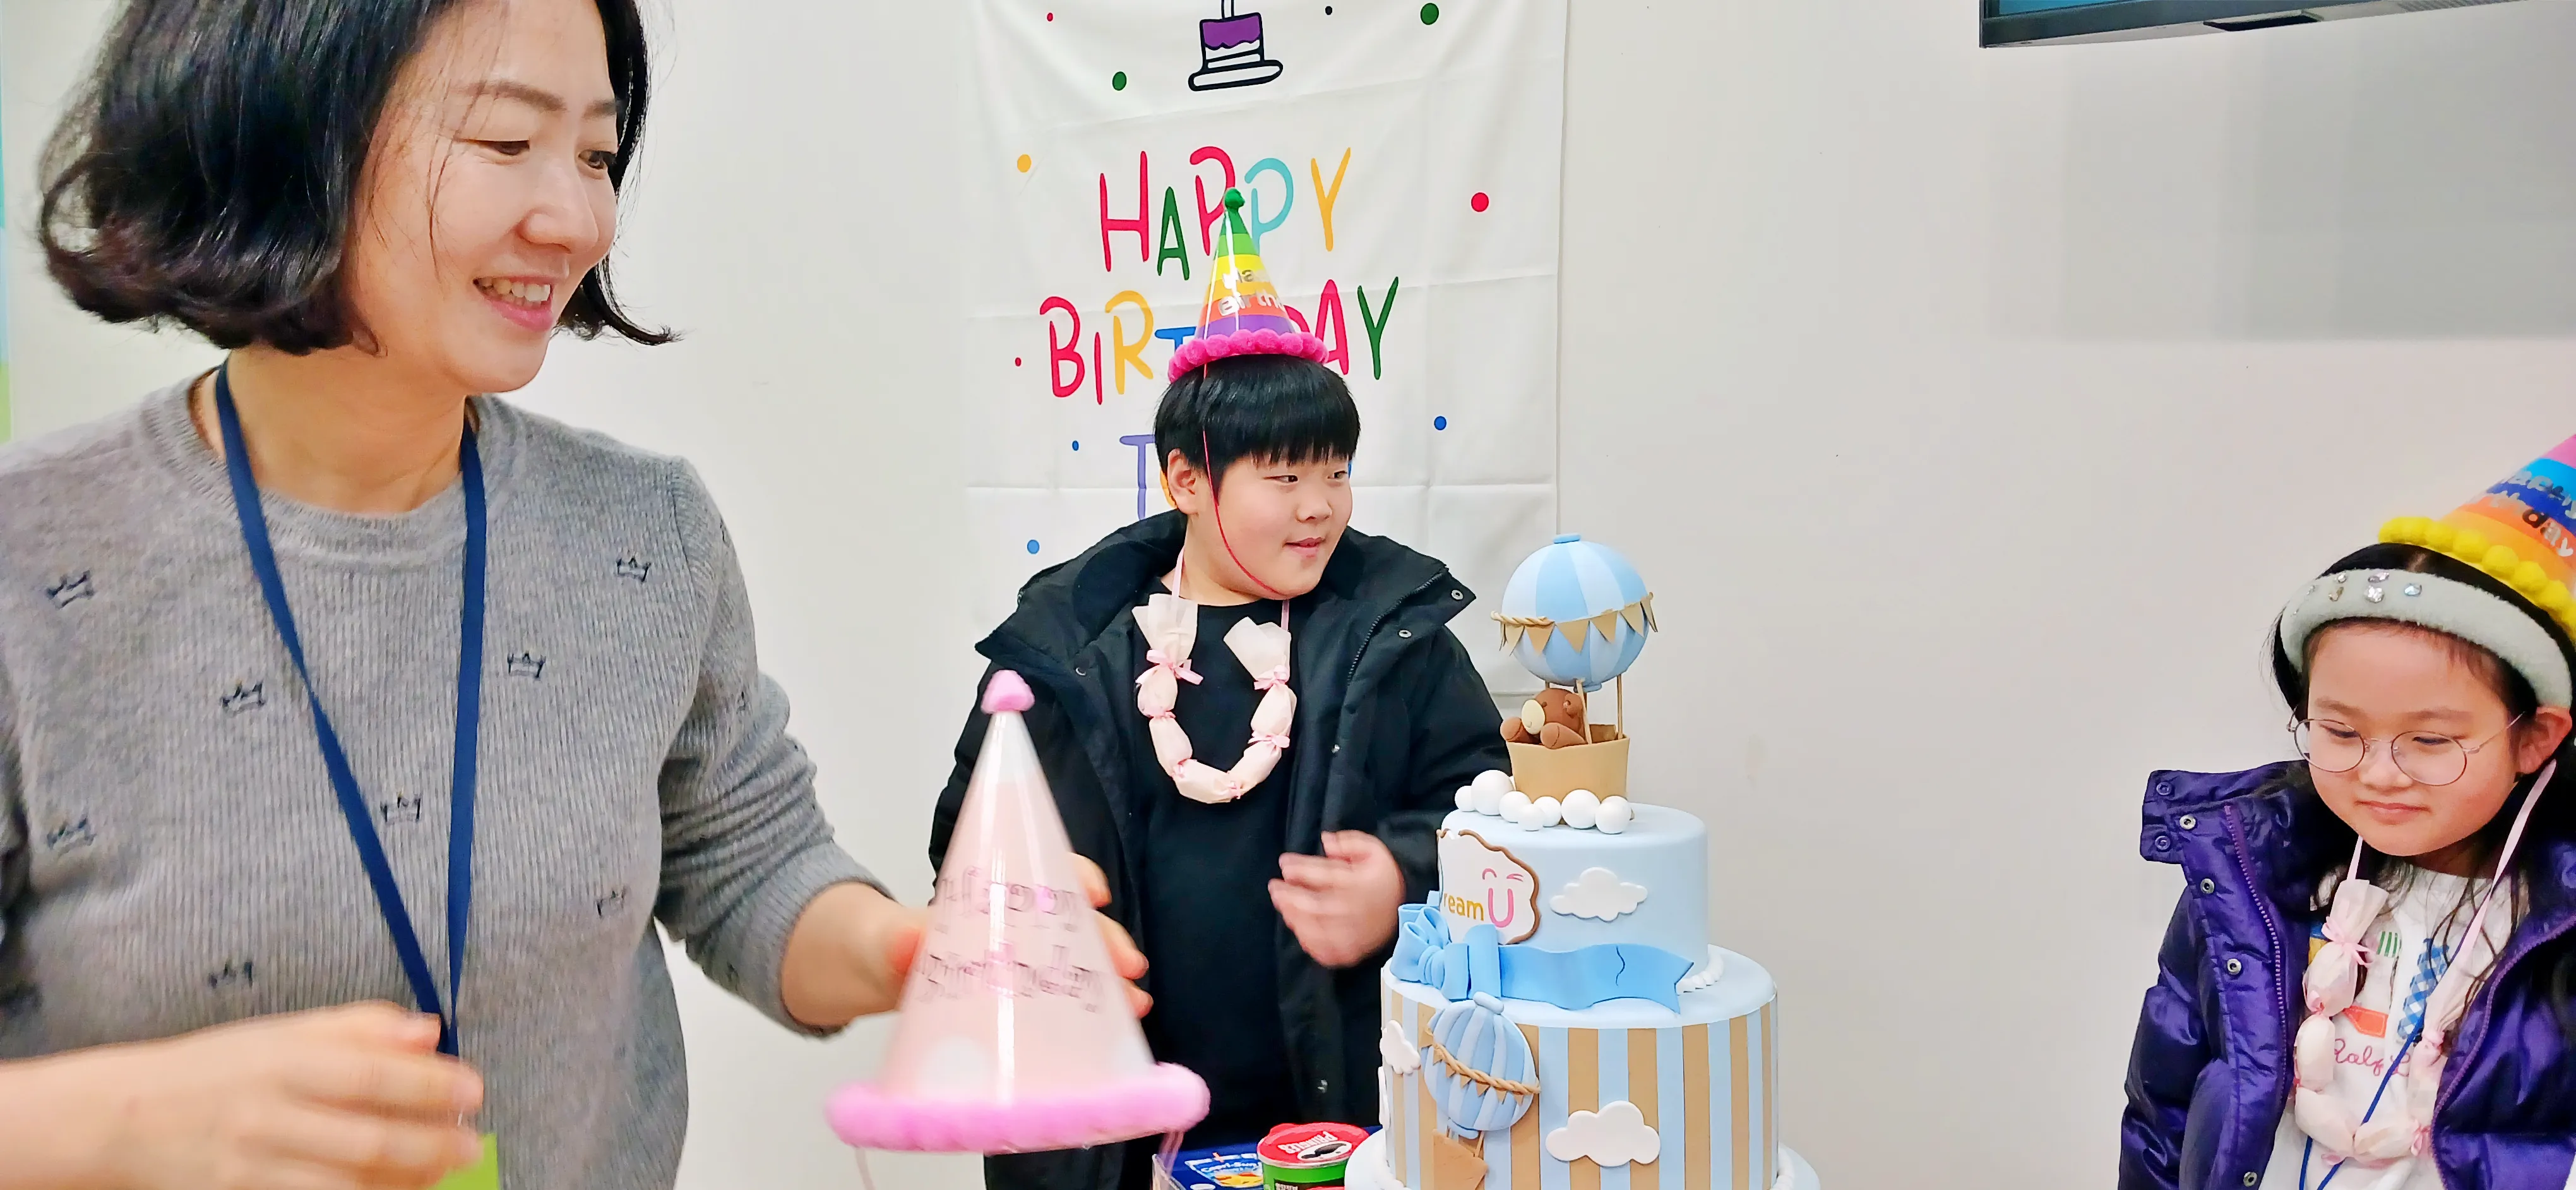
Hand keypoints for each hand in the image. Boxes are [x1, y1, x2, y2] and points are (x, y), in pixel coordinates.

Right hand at [60, 1003, 482, 1189]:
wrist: (122, 1118)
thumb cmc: (215, 1069)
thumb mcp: (280, 1032)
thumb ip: (358, 1027)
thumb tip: (429, 1030)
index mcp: (281, 1061)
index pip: (370, 1073)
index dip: (429, 1085)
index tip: (472, 1089)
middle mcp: (268, 1115)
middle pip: (367, 1137)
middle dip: (431, 1143)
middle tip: (469, 1140)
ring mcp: (254, 1167)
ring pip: (347, 1184)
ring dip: (407, 1181)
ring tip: (441, 1169)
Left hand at [784, 859, 1150, 1028]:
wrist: (857, 973)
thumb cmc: (874, 943)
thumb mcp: (879, 941)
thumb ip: (893, 942)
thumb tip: (907, 944)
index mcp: (987, 902)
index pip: (1042, 871)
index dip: (1074, 876)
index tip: (1096, 893)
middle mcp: (1009, 928)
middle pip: (1069, 923)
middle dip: (1105, 940)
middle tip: (1132, 971)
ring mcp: (1012, 964)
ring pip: (1070, 963)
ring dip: (1105, 981)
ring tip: (1134, 1009)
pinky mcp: (1009, 1004)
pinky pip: (1053, 1002)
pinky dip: (1084, 1013)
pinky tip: (1109, 1036)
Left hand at [1271, 830, 1406, 968]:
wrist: (1404, 906)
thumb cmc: (1382, 876)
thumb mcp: (1372, 849)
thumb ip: (1349, 842)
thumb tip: (1326, 842)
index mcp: (1359, 883)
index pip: (1325, 875)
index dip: (1301, 868)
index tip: (1284, 863)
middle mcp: (1354, 909)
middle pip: (1316, 905)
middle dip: (1290, 896)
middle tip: (1275, 887)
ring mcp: (1353, 933)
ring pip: (1318, 929)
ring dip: (1296, 918)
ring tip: (1282, 906)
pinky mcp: (1353, 949)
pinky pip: (1328, 951)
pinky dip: (1311, 943)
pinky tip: (1299, 930)